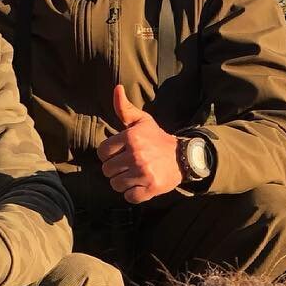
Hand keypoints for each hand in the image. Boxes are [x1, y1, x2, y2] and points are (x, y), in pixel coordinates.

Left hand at [97, 84, 180, 203]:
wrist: (183, 157)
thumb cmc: (157, 138)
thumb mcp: (142, 121)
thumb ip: (124, 108)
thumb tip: (117, 88)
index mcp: (131, 138)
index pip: (102, 152)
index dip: (108, 155)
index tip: (119, 154)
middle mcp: (136, 155)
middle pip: (107, 170)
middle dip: (115, 169)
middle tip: (127, 166)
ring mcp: (143, 173)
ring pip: (116, 184)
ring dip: (122, 182)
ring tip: (133, 175)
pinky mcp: (150, 188)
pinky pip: (129, 197)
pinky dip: (132, 194)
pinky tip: (139, 186)